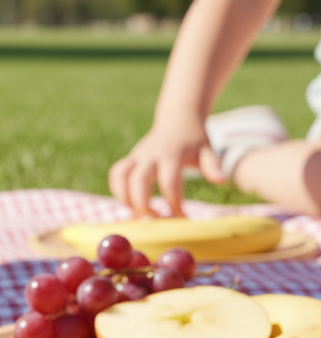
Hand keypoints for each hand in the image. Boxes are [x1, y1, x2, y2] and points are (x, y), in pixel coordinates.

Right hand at [108, 110, 225, 216]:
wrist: (178, 118)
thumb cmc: (195, 138)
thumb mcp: (208, 149)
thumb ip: (212, 165)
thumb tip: (221, 180)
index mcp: (171, 154)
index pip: (169, 183)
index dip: (174, 204)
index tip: (182, 217)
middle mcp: (150, 154)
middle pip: (138, 182)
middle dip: (142, 204)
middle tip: (153, 220)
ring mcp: (138, 155)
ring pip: (120, 177)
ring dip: (124, 198)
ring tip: (137, 213)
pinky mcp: (131, 158)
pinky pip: (117, 174)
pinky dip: (118, 189)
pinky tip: (130, 202)